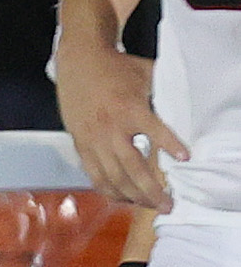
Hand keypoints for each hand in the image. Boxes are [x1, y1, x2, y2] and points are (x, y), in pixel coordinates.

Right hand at [57, 41, 187, 207]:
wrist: (79, 60)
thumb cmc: (115, 68)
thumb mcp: (144, 74)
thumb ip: (164, 92)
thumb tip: (187, 105)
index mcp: (128, 107)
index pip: (153, 129)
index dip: (169, 144)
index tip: (185, 157)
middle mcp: (110, 126)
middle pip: (132, 167)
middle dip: (152, 190)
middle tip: (168, 204)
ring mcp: (93, 138)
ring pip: (113, 177)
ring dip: (133, 196)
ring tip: (150, 205)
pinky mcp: (81, 143)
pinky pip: (94, 174)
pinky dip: (108, 190)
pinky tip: (122, 198)